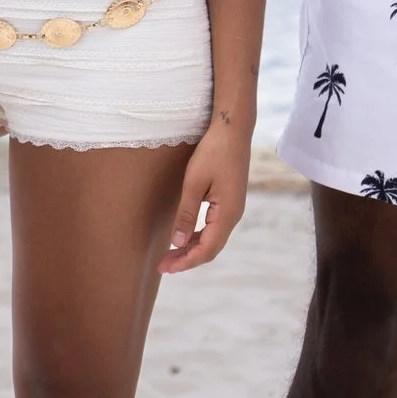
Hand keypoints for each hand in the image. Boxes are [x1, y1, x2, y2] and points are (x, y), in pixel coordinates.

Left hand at [158, 121, 249, 273]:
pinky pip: (214, 227)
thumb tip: (178, 243)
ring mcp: (233, 209)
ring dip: (192, 248)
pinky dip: (198, 236)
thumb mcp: (194, 182)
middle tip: (162, 266)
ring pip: (212, 239)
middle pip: (210, 248)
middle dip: (186, 259)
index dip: (185, 262)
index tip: (164, 267)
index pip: (206, 249)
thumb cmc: (214, 152)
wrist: (233, 130)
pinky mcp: (229, 201)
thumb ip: (186, 214)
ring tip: (170, 255)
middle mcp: (233, 216)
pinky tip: (184, 237)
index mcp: (227, 214)